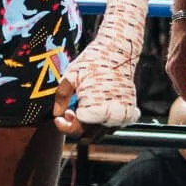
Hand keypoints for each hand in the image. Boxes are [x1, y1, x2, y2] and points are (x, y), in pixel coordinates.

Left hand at [56, 0, 148, 137]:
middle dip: (75, 127)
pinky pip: (111, 125)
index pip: (76, 131)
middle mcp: (111, 117)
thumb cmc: (94, 61)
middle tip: (67, 113)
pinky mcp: (128, 111)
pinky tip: (93, 107)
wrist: (119, 50)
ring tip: (79, 108)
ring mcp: (122, 116)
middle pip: (88, 136)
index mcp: (95, 111)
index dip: (63, 126)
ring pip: (100, 132)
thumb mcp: (71, 75)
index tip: (58, 118)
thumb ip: (61, 97)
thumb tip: (57, 114)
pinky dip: (100, 121)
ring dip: (88, 125)